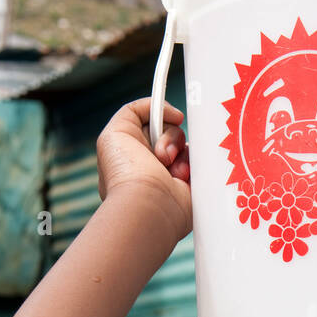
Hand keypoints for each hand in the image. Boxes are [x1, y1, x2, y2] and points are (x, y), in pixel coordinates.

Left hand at [96, 97, 191, 244]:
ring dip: (178, 151)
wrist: (149, 205)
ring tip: (169, 168)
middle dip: (168, 135)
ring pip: (186, 145)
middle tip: (160, 154)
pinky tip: (181, 177)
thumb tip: (166, 111)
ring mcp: (172, 174)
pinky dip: (192, 164)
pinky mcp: (191, 185)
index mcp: (132, 152)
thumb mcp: (116, 131)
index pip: (151, 123)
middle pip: (170, 130)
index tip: (169, 116)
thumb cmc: (127, 173)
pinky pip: (200, 161)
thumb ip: (134, 111)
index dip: (159, 117)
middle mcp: (151, 163)